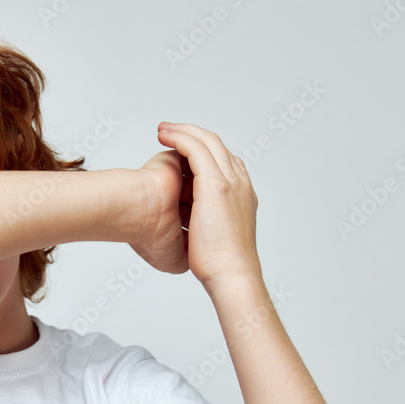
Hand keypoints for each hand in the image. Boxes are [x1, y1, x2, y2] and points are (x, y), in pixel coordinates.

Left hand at [135, 123, 261, 289]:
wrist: (232, 274)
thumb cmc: (222, 266)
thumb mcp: (216, 238)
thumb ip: (207, 227)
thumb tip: (192, 234)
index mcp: (242, 195)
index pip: (224, 162)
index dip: (202, 152)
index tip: (182, 151)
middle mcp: (240, 183)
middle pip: (217, 146)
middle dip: (191, 134)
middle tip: (168, 130)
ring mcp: (230, 182)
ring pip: (207, 143)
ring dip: (183, 131)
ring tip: (162, 129)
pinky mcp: (215, 184)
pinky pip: (196, 150)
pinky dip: (180, 138)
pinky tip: (164, 136)